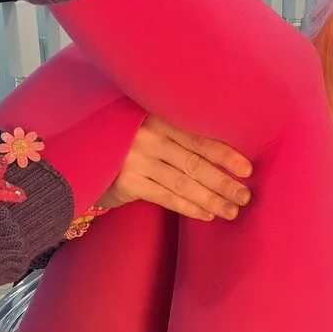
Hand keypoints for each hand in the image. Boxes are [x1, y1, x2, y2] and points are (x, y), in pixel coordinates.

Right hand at [98, 115, 251, 220]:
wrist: (84, 154)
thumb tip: (224, 155)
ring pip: (183, 183)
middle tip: (245, 196)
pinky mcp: (127, 182)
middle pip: (195, 162)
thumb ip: (177, 133)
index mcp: (158, 117)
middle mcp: (148, 135)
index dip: (226, 154)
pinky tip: (207, 214)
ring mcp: (136, 159)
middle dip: (224, 181)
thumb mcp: (150, 127)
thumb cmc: (128, 140)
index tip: (248, 169)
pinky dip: (189, 207)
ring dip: (211, 198)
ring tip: (232, 210)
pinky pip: (165, 197)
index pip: (199, 137)